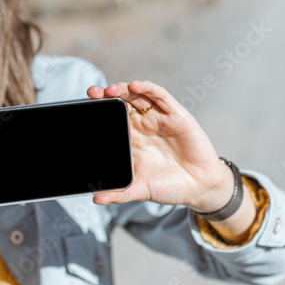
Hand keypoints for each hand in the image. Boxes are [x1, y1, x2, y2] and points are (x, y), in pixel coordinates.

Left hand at [85, 80, 232, 211]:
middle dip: (106, 96)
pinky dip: (148, 88)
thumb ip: (119, 194)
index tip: (85, 107)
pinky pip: (161, 97)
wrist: (199, 188)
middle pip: (122, 103)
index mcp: (132, 139)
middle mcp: (143, 125)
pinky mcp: (177, 115)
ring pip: (139, 96)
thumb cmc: (169, 186)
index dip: (99, 110)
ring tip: (111, 90)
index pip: (112, 119)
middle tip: (93, 94)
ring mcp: (159, 118)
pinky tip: (136, 86)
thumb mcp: (141, 189)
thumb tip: (96, 199)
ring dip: (124, 89)